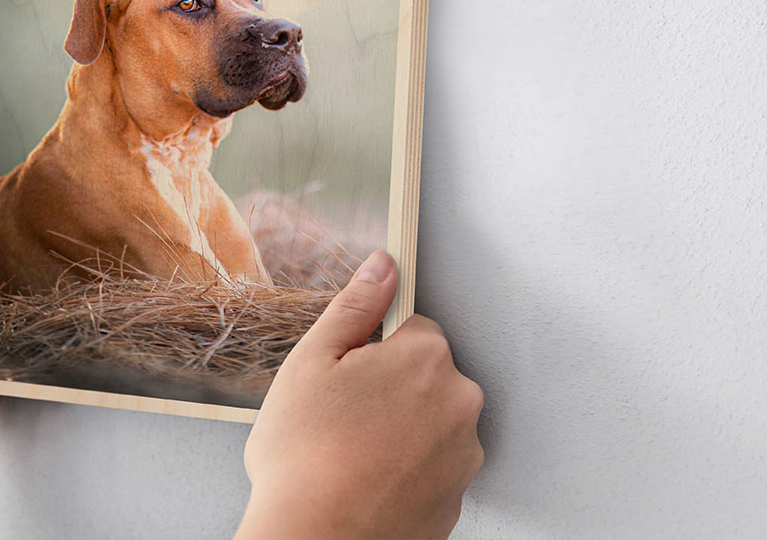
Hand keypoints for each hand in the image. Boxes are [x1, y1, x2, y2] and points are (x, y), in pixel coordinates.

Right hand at [237, 250, 483, 538]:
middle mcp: (459, 403)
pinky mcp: (456, 499)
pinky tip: (366, 482)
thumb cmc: (304, 458)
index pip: (412, 329)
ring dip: (400, 432)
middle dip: (390, 390)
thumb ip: (355, 307)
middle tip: (340, 418)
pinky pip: (432, 468)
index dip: (372, 350)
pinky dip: (405, 472)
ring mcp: (462, 456)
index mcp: (426, 359)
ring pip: (430, 423)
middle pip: (426, 377)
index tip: (346, 377)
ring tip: (350, 456)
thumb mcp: (312, 362)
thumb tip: (383, 266)